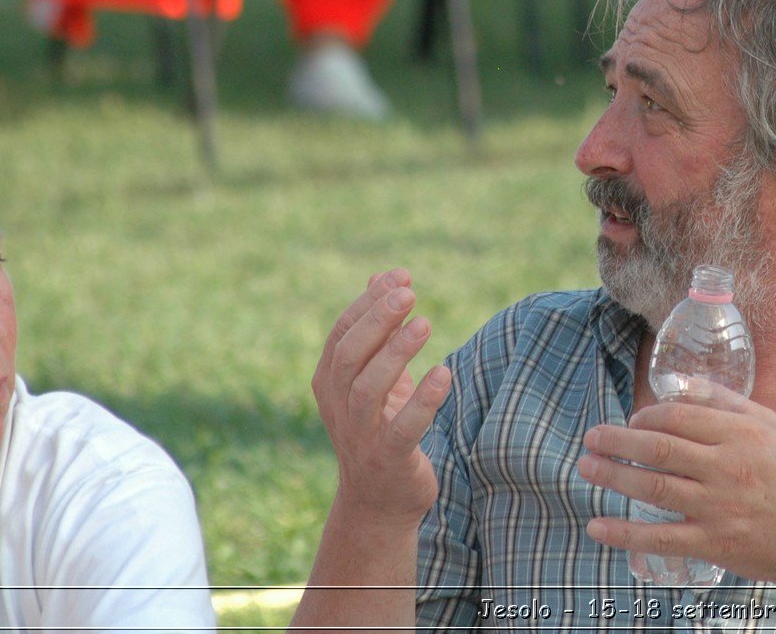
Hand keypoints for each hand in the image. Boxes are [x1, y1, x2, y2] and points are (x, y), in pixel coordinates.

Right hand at [312, 269, 451, 528]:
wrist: (380, 500)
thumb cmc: (380, 426)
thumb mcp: (376, 376)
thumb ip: (378, 330)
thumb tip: (383, 277)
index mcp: (330, 382)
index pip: (342, 333)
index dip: (368, 302)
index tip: (401, 276)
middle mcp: (339, 406)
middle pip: (349, 355)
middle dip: (377, 320)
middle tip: (409, 292)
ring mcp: (361, 434)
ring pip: (368, 388)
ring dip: (396, 352)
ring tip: (425, 324)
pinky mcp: (389, 458)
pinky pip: (404, 428)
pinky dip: (423, 400)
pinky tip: (445, 373)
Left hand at [577, 381, 775, 588]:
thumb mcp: (770, 426)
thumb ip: (727, 402)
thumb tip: (685, 384)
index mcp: (740, 433)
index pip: (679, 416)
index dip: (647, 417)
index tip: (632, 422)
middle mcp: (726, 467)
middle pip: (658, 449)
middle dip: (617, 441)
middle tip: (592, 438)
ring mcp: (718, 506)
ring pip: (653, 487)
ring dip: (613, 475)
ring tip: (586, 467)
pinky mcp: (713, 542)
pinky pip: (660, 536)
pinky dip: (625, 532)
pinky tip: (598, 525)